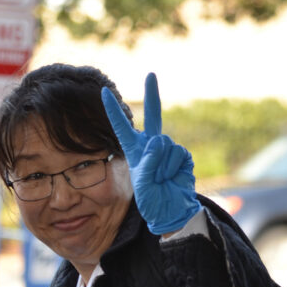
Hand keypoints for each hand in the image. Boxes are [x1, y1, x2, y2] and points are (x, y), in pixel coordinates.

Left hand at [101, 73, 199, 235]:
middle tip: (150, 75)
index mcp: (135, 152)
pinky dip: (171, 169)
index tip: (104, 93)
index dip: (114, 111)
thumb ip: (148, 162)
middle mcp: (151, 146)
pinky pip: (175, 154)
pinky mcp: (182, 155)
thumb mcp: (143, 184)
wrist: (172, 212)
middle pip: (153, 116)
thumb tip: (160, 141)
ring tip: (161, 181)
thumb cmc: (152, 202)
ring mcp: (168, 149)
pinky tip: (171, 179)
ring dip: (160, 167)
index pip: (122, 128)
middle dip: (152, 95)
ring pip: (163, 145)